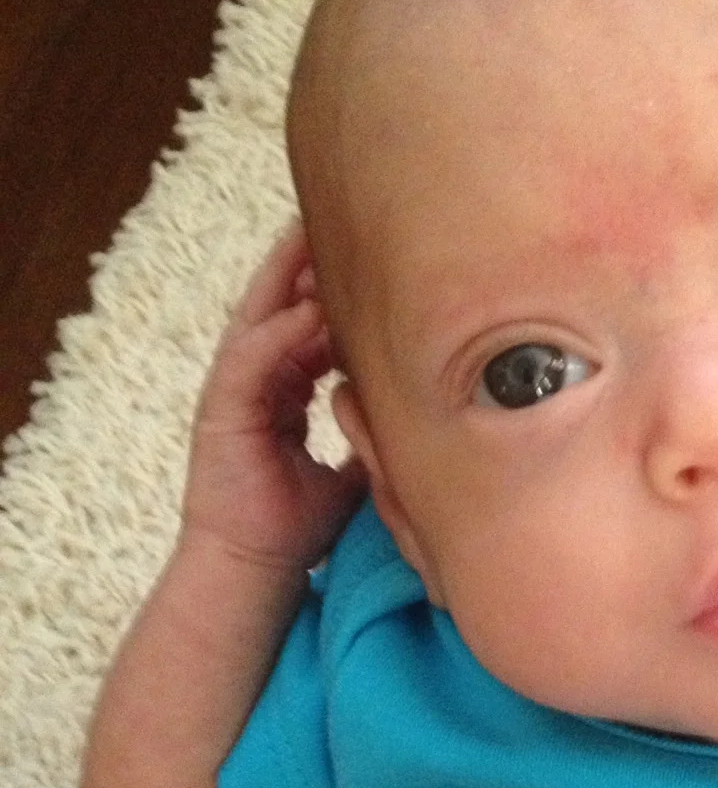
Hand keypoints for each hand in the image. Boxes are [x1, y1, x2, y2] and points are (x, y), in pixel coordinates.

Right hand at [181, 226, 366, 572]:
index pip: (308, 323)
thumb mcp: (353, 468)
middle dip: (307, 262)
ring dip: (288, 278)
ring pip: (263, 318)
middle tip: (342, 217)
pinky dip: (278, 331)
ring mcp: (235, 390)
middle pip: (282, 305)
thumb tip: (425, 414)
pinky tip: (306, 307)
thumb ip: (374, 432)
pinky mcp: (221, 410)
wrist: (257, 570)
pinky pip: (250, 356)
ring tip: (315, 235)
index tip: (374, 257)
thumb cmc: (300, 526)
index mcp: (283, 389)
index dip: (335, 289)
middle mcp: (257, 380)